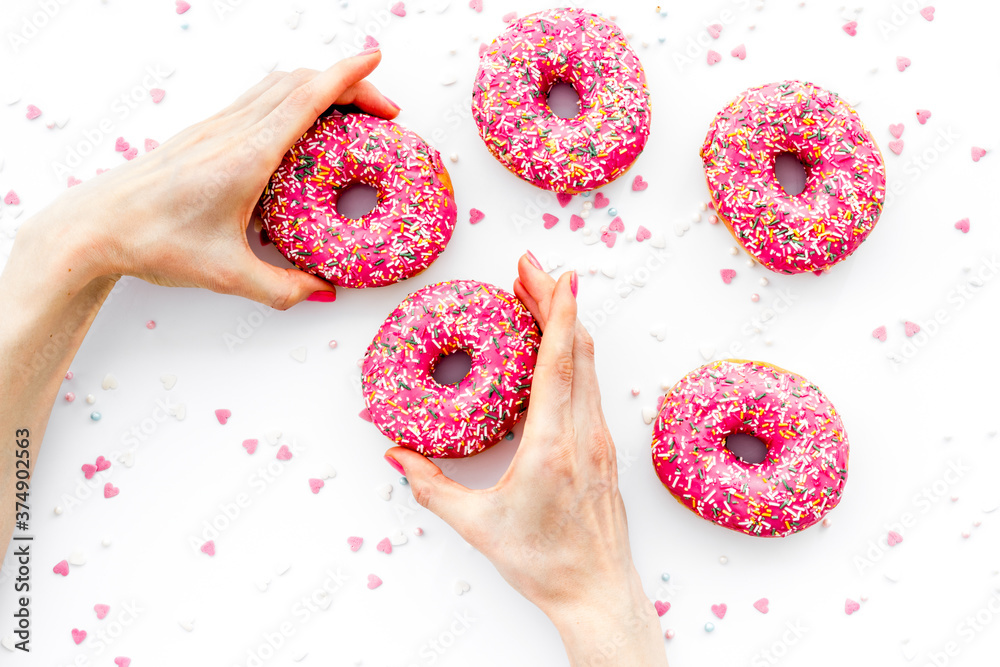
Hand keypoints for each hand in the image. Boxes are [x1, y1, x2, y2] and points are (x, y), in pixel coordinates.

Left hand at [18, 51, 397, 307]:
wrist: (95, 226)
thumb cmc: (154, 243)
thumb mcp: (227, 275)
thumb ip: (282, 288)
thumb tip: (323, 291)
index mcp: (246, 158)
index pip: (306, 99)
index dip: (348, 76)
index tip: (375, 59)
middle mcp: (232, 132)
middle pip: (299, 82)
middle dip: (348, 82)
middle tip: (382, 106)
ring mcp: (215, 127)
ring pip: (277, 85)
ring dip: (319, 84)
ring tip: (351, 109)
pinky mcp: (204, 133)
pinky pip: (257, 99)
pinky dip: (292, 95)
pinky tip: (301, 121)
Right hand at [385, 256, 667, 665]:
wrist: (597, 594)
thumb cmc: (544, 564)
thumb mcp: (478, 527)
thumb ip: (433, 488)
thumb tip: (398, 457)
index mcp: (553, 448)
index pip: (559, 365)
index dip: (559, 313)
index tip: (559, 274)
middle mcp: (584, 435)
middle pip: (577, 351)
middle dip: (556, 302)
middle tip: (529, 269)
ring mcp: (599, 440)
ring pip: (588, 366)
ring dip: (566, 326)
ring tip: (538, 296)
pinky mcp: (603, 449)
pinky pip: (589, 388)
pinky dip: (572, 356)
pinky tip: (552, 351)